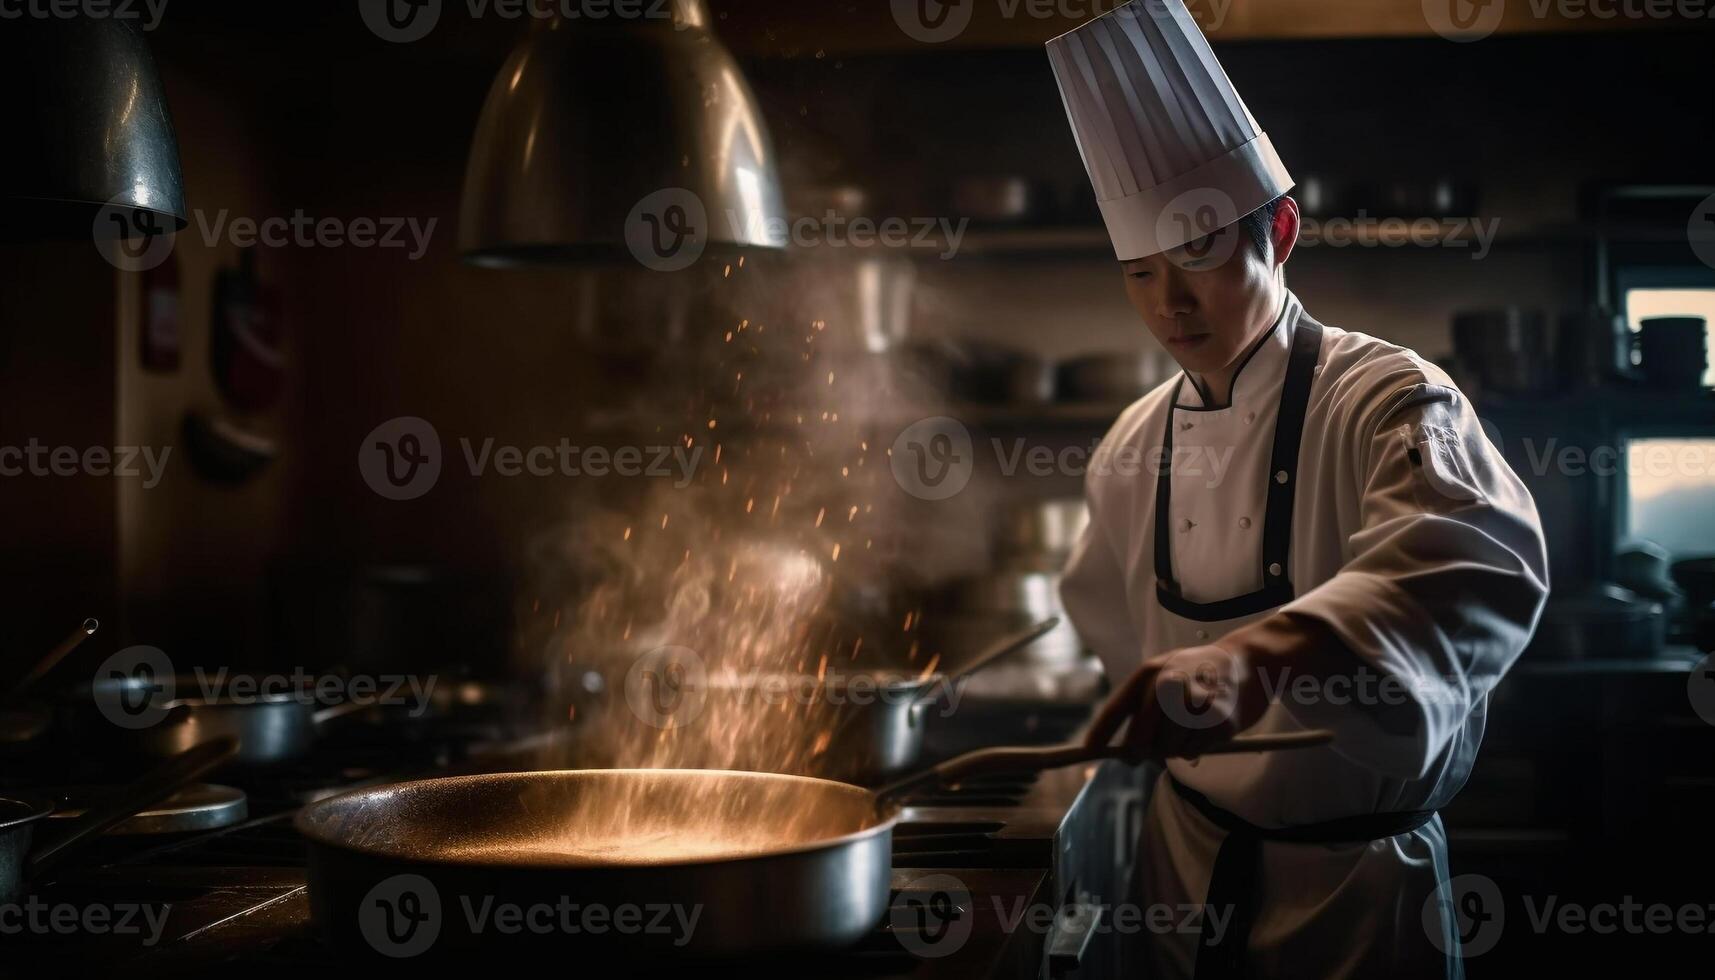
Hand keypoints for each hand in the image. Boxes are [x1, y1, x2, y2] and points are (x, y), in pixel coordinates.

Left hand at [1083, 644, 1267, 762]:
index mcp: (1148, 675)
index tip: (1088, 752)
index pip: (1116, 710)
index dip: (1100, 734)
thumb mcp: (1165, 676)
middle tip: (1154, 751)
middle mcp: (1166, 687)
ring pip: (1168, 750)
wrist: (1247, 661)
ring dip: (1176, 748)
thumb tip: (1125, 752)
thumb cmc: (1200, 675)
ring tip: (1191, 727)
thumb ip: (1144, 707)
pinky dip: (1198, 747)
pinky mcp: (1217, 719)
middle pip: (1139, 742)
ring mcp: (1192, 703)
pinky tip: (1209, 727)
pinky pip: (1194, 751)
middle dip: (1143, 753)